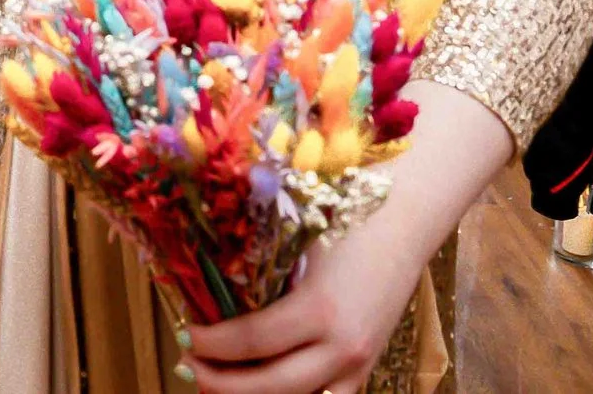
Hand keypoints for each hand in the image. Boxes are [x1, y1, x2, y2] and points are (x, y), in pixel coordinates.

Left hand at [183, 208, 424, 392]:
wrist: (406, 218)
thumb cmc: (348, 216)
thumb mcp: (297, 240)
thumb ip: (258, 269)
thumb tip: (206, 283)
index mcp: (320, 309)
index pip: (251, 342)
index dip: (211, 344)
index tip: (185, 334)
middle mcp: (343, 347)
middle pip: (271, 387)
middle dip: (222, 383)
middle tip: (191, 366)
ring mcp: (359, 364)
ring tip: (220, 382)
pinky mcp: (367, 367)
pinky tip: (262, 384)